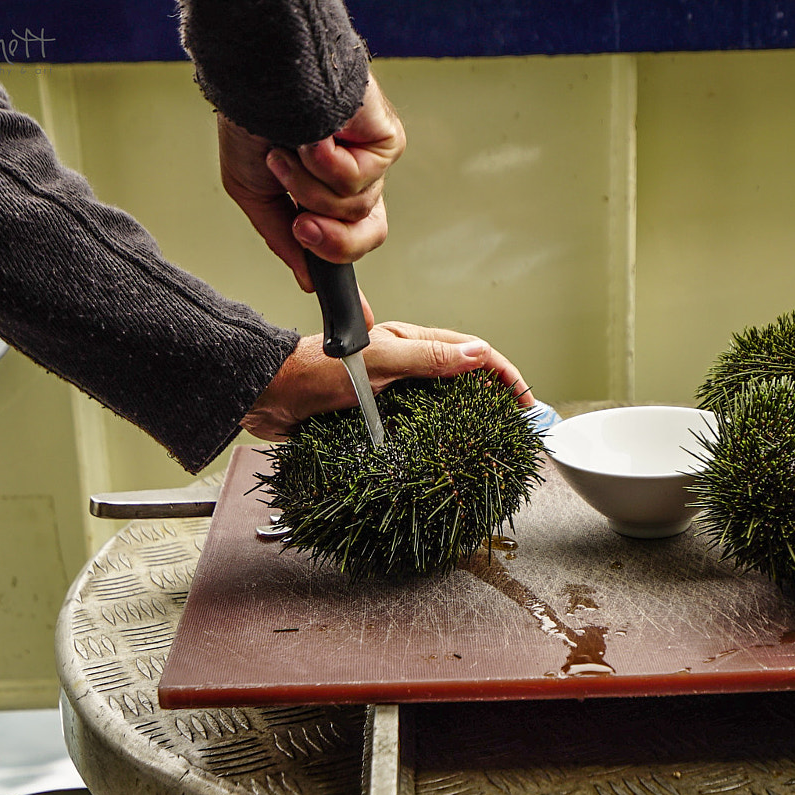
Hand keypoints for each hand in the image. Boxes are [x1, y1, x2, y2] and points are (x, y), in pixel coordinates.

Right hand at [220, 74, 405, 292]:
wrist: (256, 76)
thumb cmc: (251, 119)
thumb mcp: (255, 194)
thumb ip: (285, 241)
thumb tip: (308, 282)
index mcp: (326, 191)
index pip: (351, 241)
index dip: (354, 279)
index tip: (364, 322)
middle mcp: (354, 178)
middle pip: (364, 237)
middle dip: (330, 241)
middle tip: (302, 224)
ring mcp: (371, 159)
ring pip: (354, 210)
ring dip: (309, 187)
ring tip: (289, 153)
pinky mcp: (385, 141)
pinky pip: (360, 182)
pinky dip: (325, 165)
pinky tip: (313, 138)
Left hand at [243, 323, 533, 440]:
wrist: (270, 395)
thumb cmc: (313, 372)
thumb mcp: (377, 362)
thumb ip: (426, 358)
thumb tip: (476, 356)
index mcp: (410, 342)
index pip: (472, 352)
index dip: (504, 374)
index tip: (525, 400)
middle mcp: (405, 363)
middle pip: (464, 376)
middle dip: (496, 395)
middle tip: (518, 422)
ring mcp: (392, 389)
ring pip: (444, 400)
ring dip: (470, 415)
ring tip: (492, 438)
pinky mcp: (378, 414)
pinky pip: (419, 422)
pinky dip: (440, 434)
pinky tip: (446, 452)